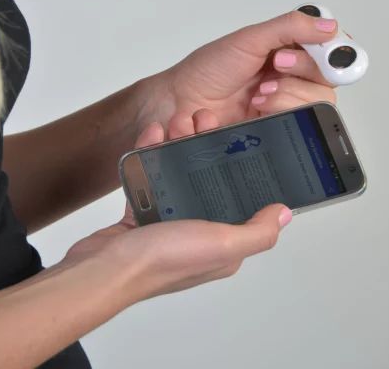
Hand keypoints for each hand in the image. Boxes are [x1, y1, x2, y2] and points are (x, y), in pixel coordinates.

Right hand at [64, 112, 291, 300]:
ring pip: (180, 174)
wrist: (103, 269)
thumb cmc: (163, 260)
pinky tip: (153, 134)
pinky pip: (151, 177)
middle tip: (202, 119)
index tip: (237, 136)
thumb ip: (258, 231)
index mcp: (223, 244)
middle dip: (207, 147)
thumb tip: (285, 214)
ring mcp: (168, 223)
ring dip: (179, 145)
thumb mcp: (223, 245)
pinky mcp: (141, 215)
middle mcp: (198, 234)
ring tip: (176, 121)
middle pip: (210, 180)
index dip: (242, 167)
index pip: (242, 201)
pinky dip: (151, 154)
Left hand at [141, 10, 339, 135]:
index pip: (331, 52)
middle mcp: (293, 78)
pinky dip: (279, 112)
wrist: (181, 103)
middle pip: (328, 81)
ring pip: (317, 105)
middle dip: (302, 73)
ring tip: (261, 92)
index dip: (330, 53)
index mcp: (290, 50)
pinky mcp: (279, 127)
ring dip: (288, 95)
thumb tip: (329, 26)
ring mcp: (286, 104)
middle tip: (275, 66)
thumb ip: (290, 28)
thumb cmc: (209, 70)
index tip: (312, 50)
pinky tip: (258, 108)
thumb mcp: (249, 39)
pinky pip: (299, 125)